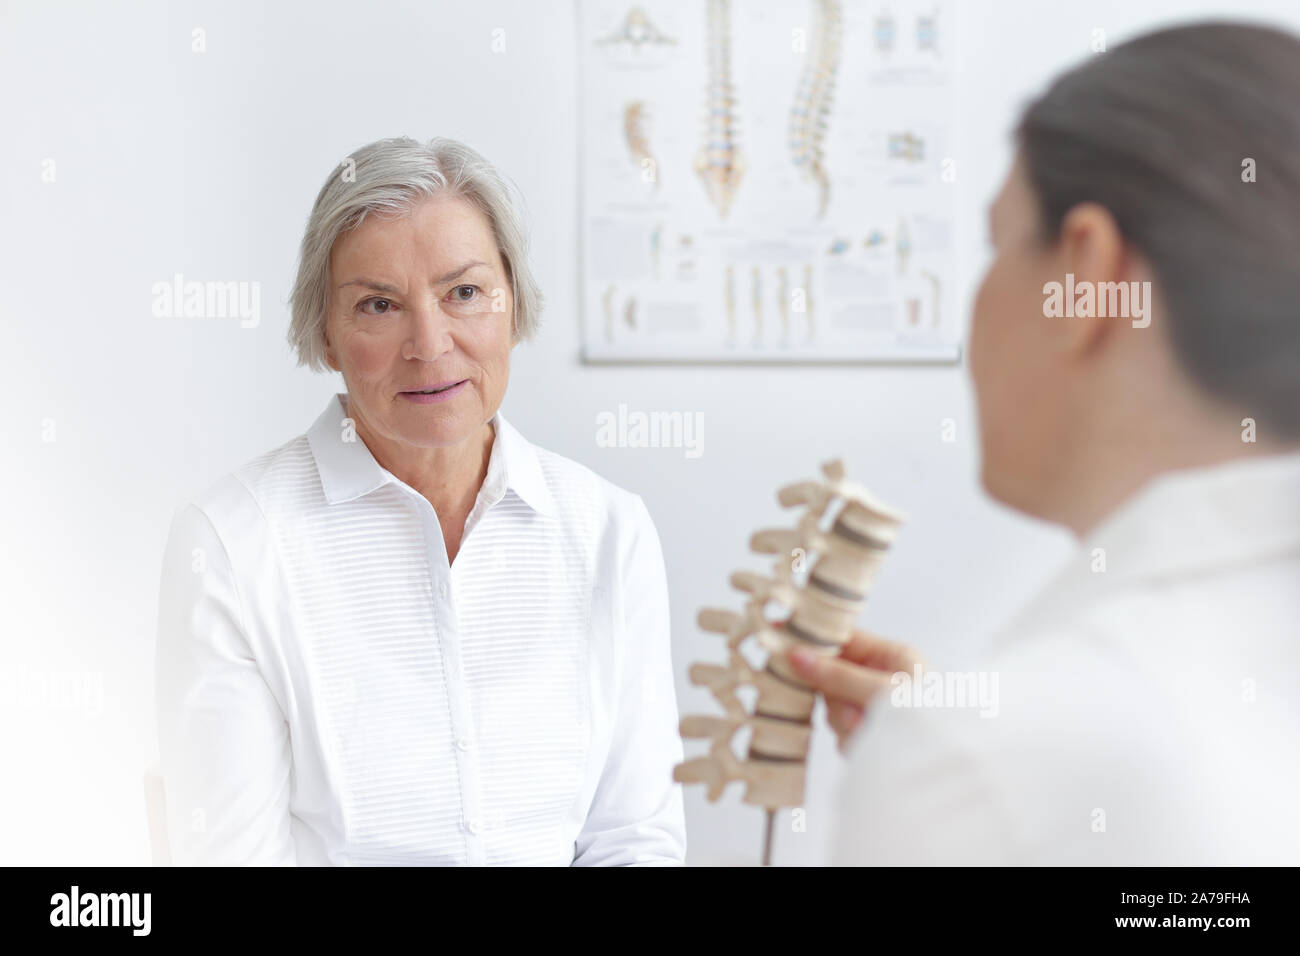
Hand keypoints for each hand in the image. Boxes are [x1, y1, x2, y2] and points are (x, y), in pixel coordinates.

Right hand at [783, 629, 923, 754]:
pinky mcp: (868, 734)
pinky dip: (852, 739)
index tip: (779, 633)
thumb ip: (838, 674)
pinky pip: (842, 732)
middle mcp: (881, 678)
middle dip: (835, 694)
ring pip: (833, 707)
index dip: (812, 637)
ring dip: (845, 720)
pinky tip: (871, 742)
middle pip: (831, 675)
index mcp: (891, 656)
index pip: (842, 638)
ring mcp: (872, 707)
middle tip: (848, 707)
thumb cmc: (931, 717)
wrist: (951, 764)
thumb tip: (796, 655)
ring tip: (869, 729)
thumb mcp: (882, 689)